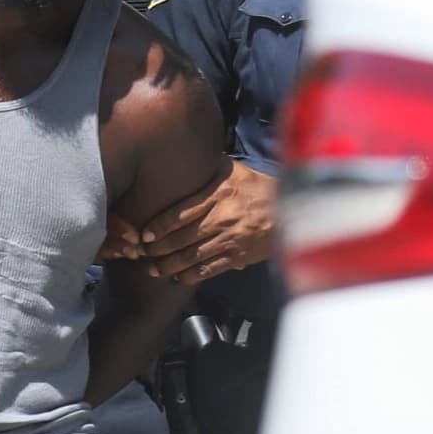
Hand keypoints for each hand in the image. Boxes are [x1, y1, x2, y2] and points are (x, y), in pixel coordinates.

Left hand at [121, 162, 277, 284]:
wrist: (290, 209)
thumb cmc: (259, 187)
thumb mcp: (234, 171)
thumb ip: (210, 169)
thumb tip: (188, 156)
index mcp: (218, 194)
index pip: (181, 212)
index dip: (160, 226)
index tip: (145, 234)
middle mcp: (222, 217)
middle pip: (182, 237)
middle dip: (159, 248)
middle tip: (142, 254)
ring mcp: (230, 239)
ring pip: (192, 256)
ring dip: (170, 265)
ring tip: (154, 270)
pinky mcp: (239, 255)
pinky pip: (210, 269)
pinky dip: (192, 275)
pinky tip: (179, 278)